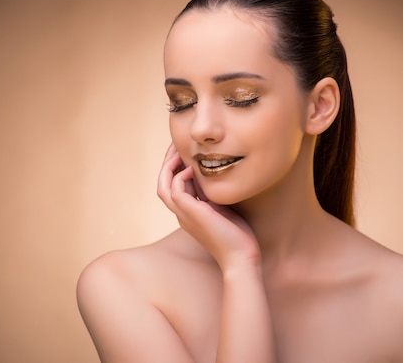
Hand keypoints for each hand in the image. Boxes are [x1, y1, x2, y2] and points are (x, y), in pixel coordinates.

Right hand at [157, 144, 260, 269]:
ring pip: (163, 187)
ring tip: (178, 152)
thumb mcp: (223, 209)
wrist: (241, 258)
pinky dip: (180, 177)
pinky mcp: (191, 214)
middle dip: (167, 163)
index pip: (172, 186)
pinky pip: (176, 191)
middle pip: (162, 185)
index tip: (183, 152)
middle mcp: (181, 215)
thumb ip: (214, 196)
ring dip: (168, 167)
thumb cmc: (237, 236)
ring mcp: (184, 216)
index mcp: (187, 213)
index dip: (174, 168)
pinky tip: (192, 170)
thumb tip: (218, 176)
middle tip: (175, 145)